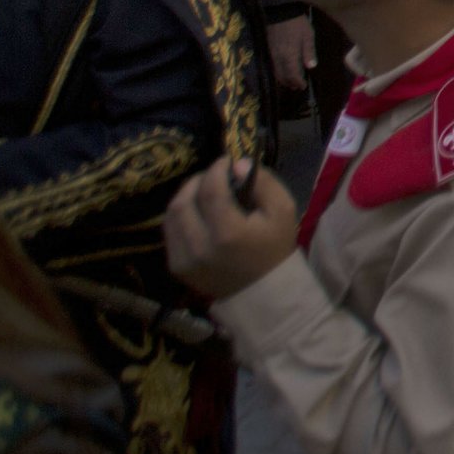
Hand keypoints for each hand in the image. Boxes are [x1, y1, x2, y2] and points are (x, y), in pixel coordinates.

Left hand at [164, 157, 298, 301]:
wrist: (263, 292)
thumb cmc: (275, 248)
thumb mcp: (283, 210)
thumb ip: (263, 182)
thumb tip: (236, 165)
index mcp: (228, 233)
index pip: (210, 190)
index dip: (215, 169)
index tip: (226, 161)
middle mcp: (199, 247)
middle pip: (184, 201)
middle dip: (197, 180)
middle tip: (212, 174)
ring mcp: (184, 259)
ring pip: (171, 215)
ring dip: (185, 196)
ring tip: (202, 190)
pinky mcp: (177, 267)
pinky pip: (170, 231)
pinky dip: (180, 215)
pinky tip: (196, 212)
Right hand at [267, 15, 313, 88]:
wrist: (279, 11)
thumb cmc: (297, 23)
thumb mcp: (308, 35)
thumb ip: (309, 52)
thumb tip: (311, 67)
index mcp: (290, 55)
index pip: (293, 75)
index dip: (298, 82)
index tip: (303, 86)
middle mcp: (278, 58)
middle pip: (282, 77)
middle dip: (289, 83)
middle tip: (296, 86)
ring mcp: (271, 54)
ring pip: (275, 73)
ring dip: (282, 79)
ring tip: (290, 81)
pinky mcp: (266, 50)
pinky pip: (270, 66)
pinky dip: (276, 72)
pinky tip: (281, 71)